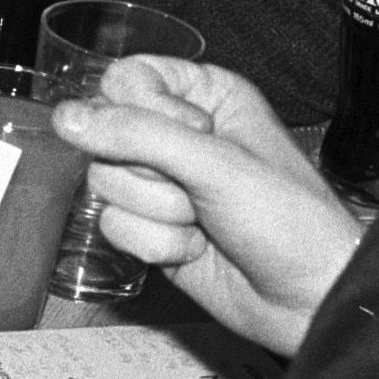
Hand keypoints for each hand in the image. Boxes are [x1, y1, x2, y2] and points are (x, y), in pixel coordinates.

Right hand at [50, 55, 363, 355]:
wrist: (311, 301)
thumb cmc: (293, 224)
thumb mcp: (218, 166)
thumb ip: (138, 135)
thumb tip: (67, 119)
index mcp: (206, 97)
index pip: (126, 78)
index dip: (146, 110)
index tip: (193, 135)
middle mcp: (178, 134)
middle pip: (106, 133)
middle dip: (152, 173)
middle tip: (201, 190)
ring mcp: (161, 183)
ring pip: (104, 181)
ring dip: (158, 213)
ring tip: (204, 223)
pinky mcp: (149, 226)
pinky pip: (112, 224)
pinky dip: (155, 243)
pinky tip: (195, 248)